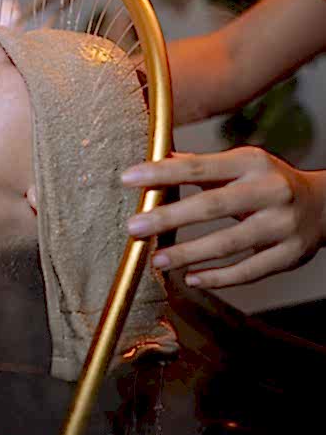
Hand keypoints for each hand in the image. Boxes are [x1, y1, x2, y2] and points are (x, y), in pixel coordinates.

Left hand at [122, 148, 325, 288]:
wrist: (324, 206)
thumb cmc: (269, 180)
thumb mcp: (241, 163)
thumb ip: (201, 165)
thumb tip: (159, 157)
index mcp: (252, 163)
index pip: (200, 168)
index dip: (163, 172)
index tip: (128, 178)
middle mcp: (269, 191)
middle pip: (212, 206)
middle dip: (169, 217)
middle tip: (134, 226)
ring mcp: (281, 226)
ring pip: (229, 243)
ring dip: (189, 253)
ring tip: (156, 258)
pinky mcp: (289, 255)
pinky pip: (249, 270)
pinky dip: (218, 277)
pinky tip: (191, 277)